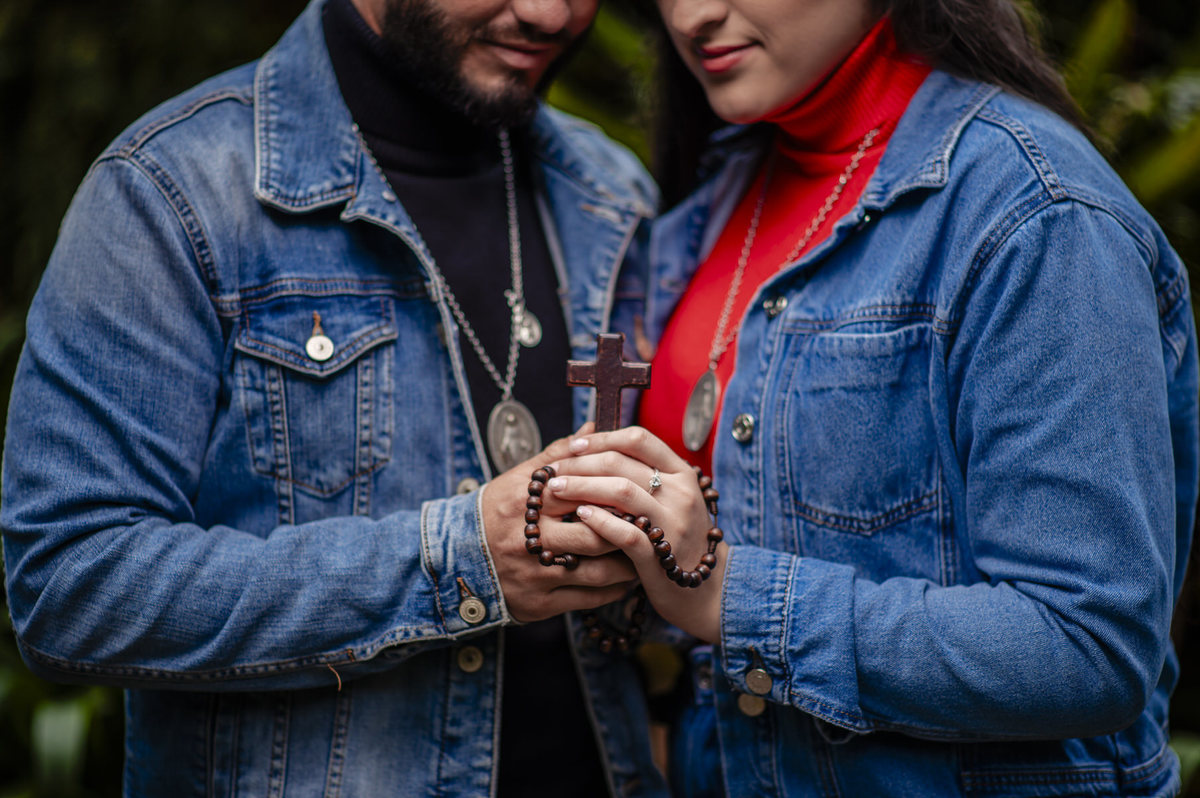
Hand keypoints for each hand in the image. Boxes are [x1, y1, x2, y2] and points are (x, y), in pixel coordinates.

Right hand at [480, 424, 637, 622]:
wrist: (455, 559)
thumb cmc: (496, 512)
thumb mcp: (518, 478)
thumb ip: (557, 454)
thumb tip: (592, 428)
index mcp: (524, 502)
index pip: (580, 492)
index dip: (614, 492)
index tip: (639, 491)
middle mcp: (528, 538)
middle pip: (593, 534)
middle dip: (627, 530)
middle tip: (652, 525)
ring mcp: (534, 574)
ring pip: (596, 571)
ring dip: (627, 564)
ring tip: (645, 553)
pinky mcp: (538, 603)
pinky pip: (586, 599)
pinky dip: (614, 590)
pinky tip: (628, 579)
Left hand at [545, 427, 725, 642]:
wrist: (706, 590)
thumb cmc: (677, 537)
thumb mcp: (670, 497)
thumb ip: (640, 470)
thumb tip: (592, 438)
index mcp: (682, 474)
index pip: (639, 439)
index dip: (602, 438)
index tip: (575, 447)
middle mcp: (681, 494)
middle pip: (622, 463)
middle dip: (581, 463)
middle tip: (554, 470)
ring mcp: (673, 524)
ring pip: (621, 491)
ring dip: (582, 486)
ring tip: (557, 488)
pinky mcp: (660, 556)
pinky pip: (625, 532)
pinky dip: (599, 520)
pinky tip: (579, 515)